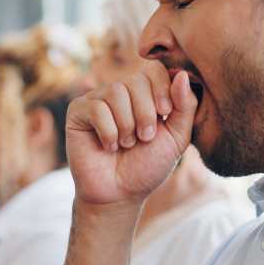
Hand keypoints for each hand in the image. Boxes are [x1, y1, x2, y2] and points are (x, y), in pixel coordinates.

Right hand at [65, 62, 197, 206]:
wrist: (119, 194)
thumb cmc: (148, 166)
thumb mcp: (176, 138)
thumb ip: (185, 106)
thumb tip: (181, 74)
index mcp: (145, 94)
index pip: (155, 69)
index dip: (162, 88)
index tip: (165, 112)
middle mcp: (121, 92)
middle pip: (136, 80)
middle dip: (146, 113)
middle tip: (144, 138)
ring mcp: (97, 99)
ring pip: (116, 92)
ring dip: (127, 125)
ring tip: (126, 145)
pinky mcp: (78, 111)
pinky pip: (97, 108)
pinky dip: (108, 132)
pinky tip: (108, 147)